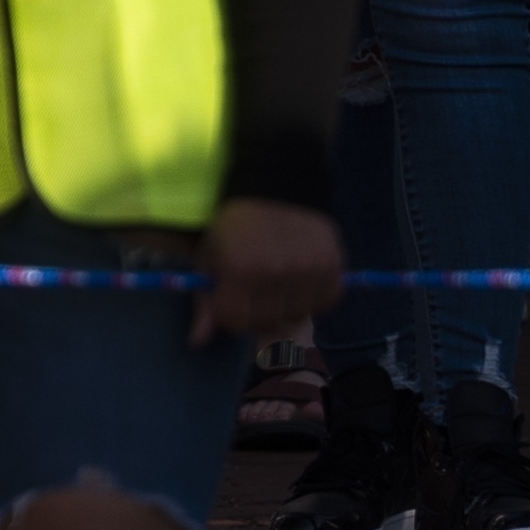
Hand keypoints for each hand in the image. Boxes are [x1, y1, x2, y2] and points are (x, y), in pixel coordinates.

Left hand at [189, 198, 344, 343]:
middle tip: (258, 286)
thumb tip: (197, 342)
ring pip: (297, 315)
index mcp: (239, 270)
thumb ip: (205, 302)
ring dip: (288, 304)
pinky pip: (326, 303)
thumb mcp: (210, 257)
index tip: (234, 297)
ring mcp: (306, 271)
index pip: (235, 323)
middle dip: (259, 310)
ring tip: (281, 278)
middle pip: (267, 323)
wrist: (276, 187)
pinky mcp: (332, 266)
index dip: (232, 314)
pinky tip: (303, 276)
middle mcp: (274, 274)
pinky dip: (316, 296)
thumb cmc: (235, 226)